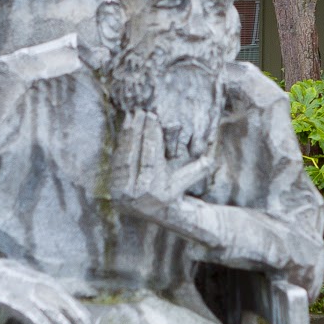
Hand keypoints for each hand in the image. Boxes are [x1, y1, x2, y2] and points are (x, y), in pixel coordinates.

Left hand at [111, 108, 214, 226]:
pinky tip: (125, 128)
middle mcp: (136, 194)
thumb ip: (198, 170)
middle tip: (140, 111)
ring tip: (131, 115)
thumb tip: (210, 159)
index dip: (151, 136)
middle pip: (135, 155)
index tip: (152, 117)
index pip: (151, 158)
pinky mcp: (112, 187)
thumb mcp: (186, 181)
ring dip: (127, 134)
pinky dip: (120, 143)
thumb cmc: (174, 193)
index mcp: (155, 192)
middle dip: (137, 131)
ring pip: (124, 156)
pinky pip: (116, 161)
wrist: (154, 213)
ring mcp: (122, 192)